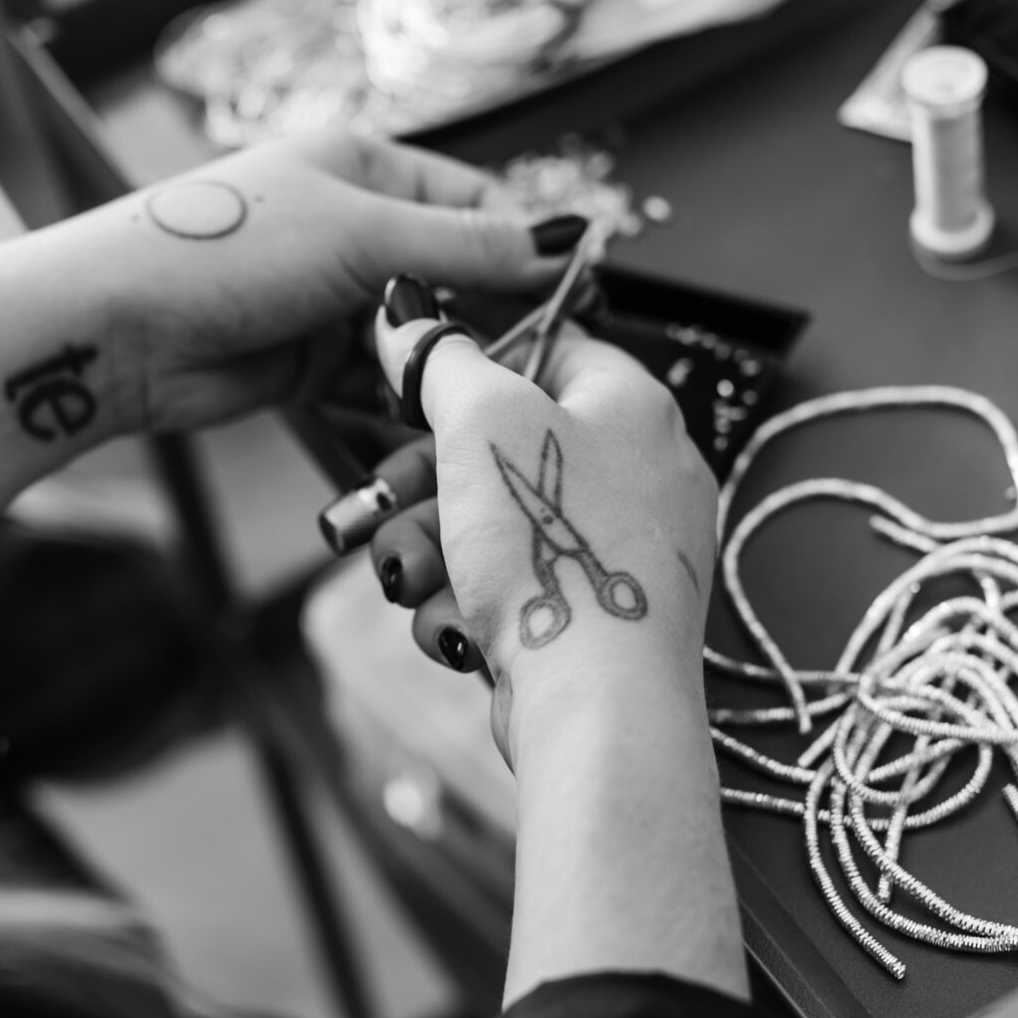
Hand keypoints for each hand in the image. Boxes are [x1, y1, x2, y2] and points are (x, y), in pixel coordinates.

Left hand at [93, 133, 579, 433]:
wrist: (115, 328)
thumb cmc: (223, 251)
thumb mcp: (362, 234)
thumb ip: (469, 245)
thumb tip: (563, 240)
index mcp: (363, 167)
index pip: (475, 200)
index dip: (524, 245)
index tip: (572, 294)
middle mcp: (351, 228)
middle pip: (454, 273)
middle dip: (489, 316)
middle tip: (534, 360)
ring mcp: (330, 298)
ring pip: (420, 335)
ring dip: (446, 366)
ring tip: (480, 397)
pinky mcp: (310, 363)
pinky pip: (380, 383)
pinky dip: (406, 403)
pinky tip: (436, 423)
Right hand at [366, 300, 717, 766]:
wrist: (596, 703)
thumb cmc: (556, 548)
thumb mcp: (482, 419)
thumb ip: (443, 359)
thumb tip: (408, 314)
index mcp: (634, 404)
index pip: (550, 347)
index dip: (472, 364)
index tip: (412, 388)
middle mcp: (639, 472)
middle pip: (504, 448)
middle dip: (423, 484)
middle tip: (378, 500)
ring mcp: (619, 550)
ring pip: (493, 526)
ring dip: (430, 550)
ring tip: (406, 577)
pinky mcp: (594, 619)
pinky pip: (511, 587)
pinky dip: (466, 604)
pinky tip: (451, 626)